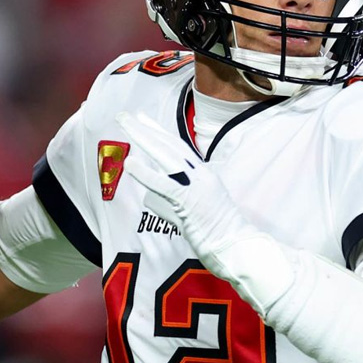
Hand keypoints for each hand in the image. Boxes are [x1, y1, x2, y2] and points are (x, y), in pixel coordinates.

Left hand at [116, 112, 294, 308]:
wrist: (238, 247)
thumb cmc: (219, 235)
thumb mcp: (196, 211)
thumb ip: (172, 202)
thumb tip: (149, 199)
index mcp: (204, 175)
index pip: (178, 148)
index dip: (159, 132)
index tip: (143, 119)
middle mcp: (200, 175)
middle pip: (169, 145)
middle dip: (145, 128)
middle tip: (124, 115)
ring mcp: (195, 186)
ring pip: (165, 155)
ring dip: (143, 138)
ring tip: (124, 124)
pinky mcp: (189, 201)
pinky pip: (163, 184)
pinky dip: (146, 173)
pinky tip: (130, 163)